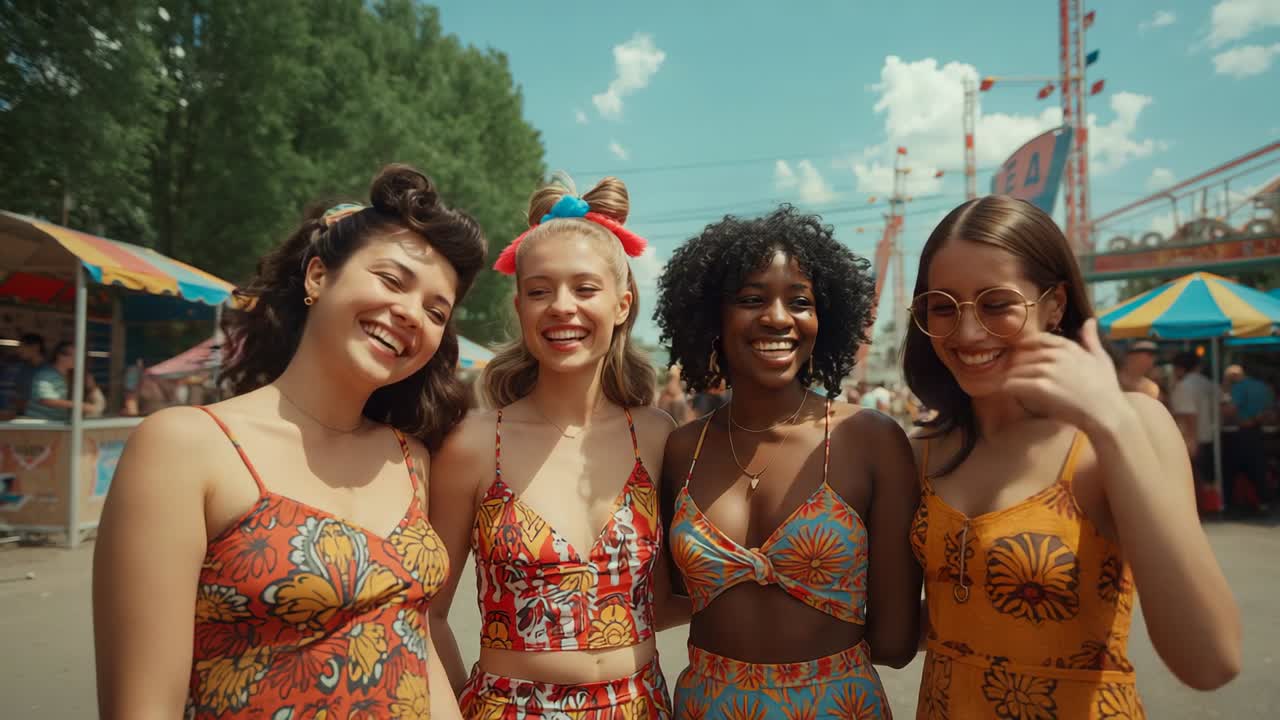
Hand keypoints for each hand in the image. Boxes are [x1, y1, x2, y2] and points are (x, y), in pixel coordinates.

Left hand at [1003, 319, 1130, 432]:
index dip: (1027, 343)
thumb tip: (1090, 320)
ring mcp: (1048, 370)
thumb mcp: (1102, 358)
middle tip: (1008, 370)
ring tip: (1004, 382)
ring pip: (1017, 369)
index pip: (1040, 338)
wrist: (1106, 411)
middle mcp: (1056, 355)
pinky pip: (1015, 383)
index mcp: (1069, 347)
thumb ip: (1091, 339)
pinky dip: (1008, 386)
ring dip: (1009, 375)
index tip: (1019, 348)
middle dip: (1015, 362)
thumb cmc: (1106, 388)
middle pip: (1025, 354)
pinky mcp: (1041, 387)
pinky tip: (1006, 390)